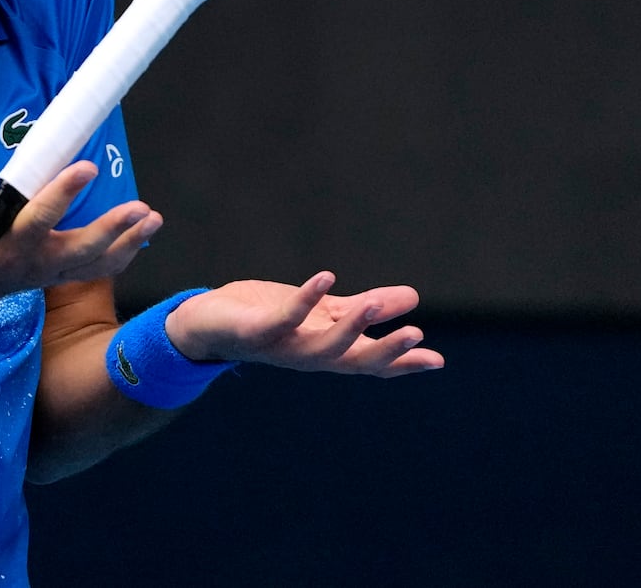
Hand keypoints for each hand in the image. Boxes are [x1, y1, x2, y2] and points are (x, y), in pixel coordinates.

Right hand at [0, 164, 161, 306]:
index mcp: (6, 245)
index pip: (37, 218)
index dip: (62, 192)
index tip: (86, 167)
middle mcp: (34, 262)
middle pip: (79, 249)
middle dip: (111, 229)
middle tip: (140, 207)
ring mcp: (50, 274)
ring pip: (95, 265)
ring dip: (128, 243)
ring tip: (154, 218)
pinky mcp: (60, 277)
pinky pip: (97, 271)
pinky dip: (123, 255)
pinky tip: (143, 233)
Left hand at [165, 273, 443, 377]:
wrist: (203, 323)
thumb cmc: (263, 316)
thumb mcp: (320, 309)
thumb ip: (360, 307)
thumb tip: (413, 298)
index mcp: (326, 349)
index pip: (370, 361)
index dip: (402, 363)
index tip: (437, 361)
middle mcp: (307, 355)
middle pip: (353, 361)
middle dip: (385, 352)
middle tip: (417, 335)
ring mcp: (282, 346)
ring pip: (323, 347)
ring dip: (351, 327)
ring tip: (375, 305)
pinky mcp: (255, 331)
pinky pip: (284, 319)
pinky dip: (306, 300)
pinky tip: (326, 278)